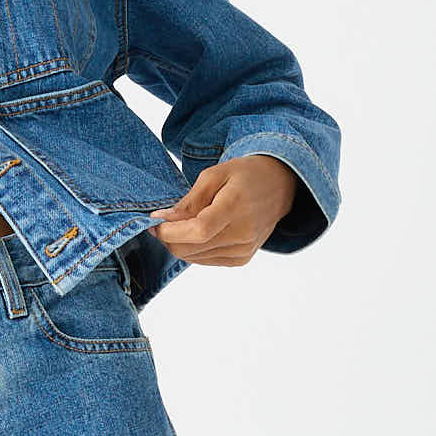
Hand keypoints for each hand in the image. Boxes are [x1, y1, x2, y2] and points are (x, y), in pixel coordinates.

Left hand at [147, 152, 298, 267]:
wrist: (280, 186)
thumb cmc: (246, 175)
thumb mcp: (214, 175)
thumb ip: (189, 201)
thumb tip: (163, 219)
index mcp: (235, 208)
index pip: (197, 231)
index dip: (170, 231)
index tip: (155, 222)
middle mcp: (242, 234)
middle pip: (192, 248)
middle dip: (169, 238)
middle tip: (162, 222)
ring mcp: (244, 250)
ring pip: (195, 258)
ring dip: (180, 244)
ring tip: (183, 223)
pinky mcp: (242, 259)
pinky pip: (206, 260)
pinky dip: (194, 249)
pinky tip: (199, 233)